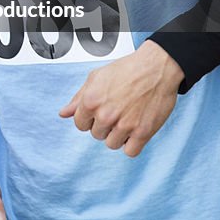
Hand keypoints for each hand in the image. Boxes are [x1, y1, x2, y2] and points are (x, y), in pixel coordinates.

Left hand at [59, 40, 183, 156]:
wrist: (156, 67)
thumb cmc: (126, 70)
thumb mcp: (95, 77)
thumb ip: (77, 98)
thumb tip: (63, 114)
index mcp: (90, 101)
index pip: (80, 124)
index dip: (89, 118)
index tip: (100, 111)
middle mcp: (105, 115)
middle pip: (96, 134)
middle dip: (104, 125)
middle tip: (117, 111)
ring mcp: (124, 125)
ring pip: (112, 144)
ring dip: (118, 135)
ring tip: (126, 119)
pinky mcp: (143, 132)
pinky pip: (131, 152)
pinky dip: (132, 144)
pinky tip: (135, 130)